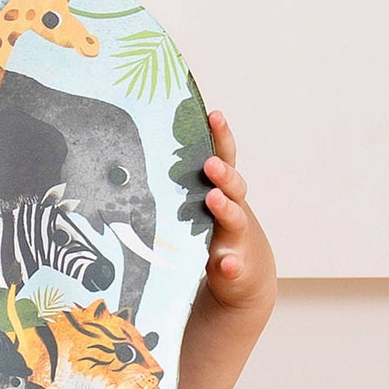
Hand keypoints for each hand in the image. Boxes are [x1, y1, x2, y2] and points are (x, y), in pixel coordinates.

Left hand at [198, 110, 276, 314]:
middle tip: (209, 163)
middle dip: (222, 173)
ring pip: (235, 220)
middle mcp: (233, 209)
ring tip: (213, 199)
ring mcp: (236, 238)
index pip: (224, 157)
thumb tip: (142, 146)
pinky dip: (231, 264)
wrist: (245, 274)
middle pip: (233, 186)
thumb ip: (183, 180)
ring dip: (225, 209)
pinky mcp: (234, 267)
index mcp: (222, 189)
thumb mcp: (200, 203)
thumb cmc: (214, 230)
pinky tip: (226, 263)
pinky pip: (233, 265)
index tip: (214, 115)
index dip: (221, 136)